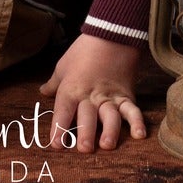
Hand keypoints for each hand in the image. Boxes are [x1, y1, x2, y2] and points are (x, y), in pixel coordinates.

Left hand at [39, 34, 145, 152]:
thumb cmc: (83, 51)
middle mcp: (90, 96)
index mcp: (71, 89)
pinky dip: (137, 122)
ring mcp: (109, 97)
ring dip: (109, 131)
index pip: (63, 111)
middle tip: (84, 149)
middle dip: (86, 133)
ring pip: (110, 116)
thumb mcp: (63, 66)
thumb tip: (43, 92)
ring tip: (107, 145)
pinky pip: (132, 110)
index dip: (59, 127)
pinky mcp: (126, 95)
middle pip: (87, 117)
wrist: (111, 34)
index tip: (56, 144)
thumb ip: (54, 83)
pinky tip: (140, 135)